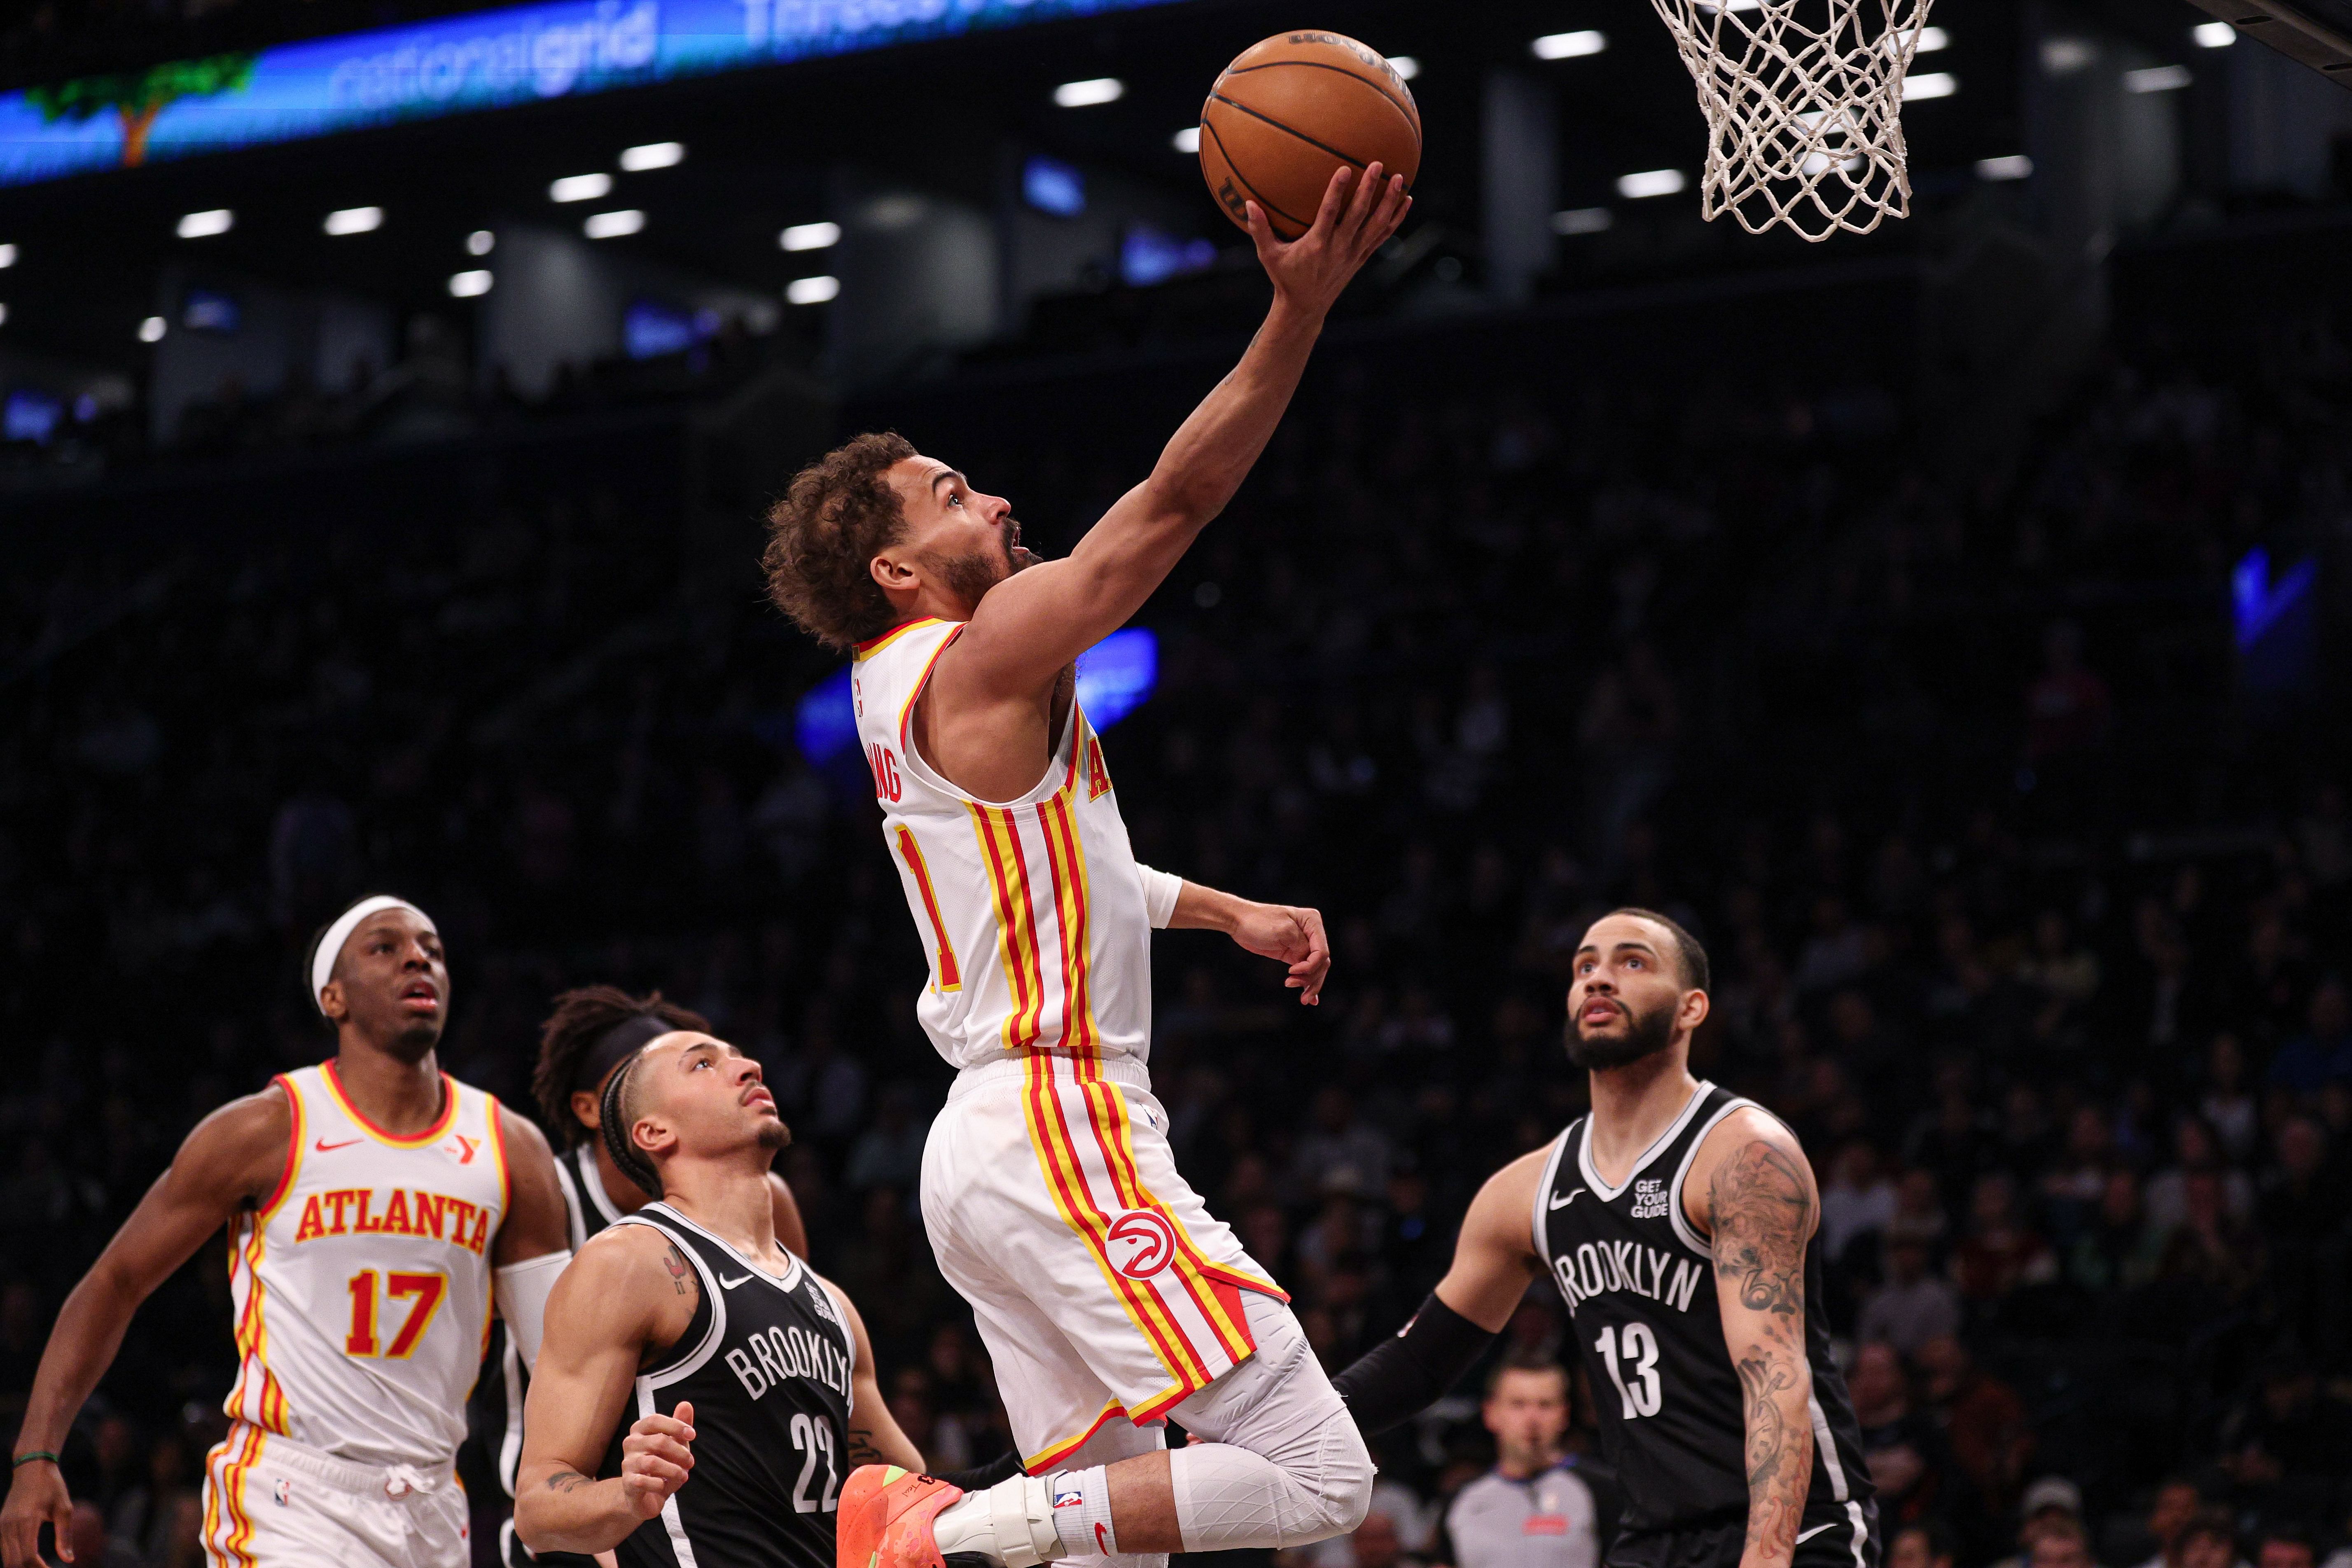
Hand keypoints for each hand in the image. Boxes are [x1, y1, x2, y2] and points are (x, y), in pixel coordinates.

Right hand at [1, 1460, 71, 1566]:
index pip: (28, 1557)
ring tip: (40, 1567)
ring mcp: (2, 1526)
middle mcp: (10, 1525)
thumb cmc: (52, 1486)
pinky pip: (4, 1550)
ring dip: (22, 1566)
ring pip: (7, 1559)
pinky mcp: (1, 1525)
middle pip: (14, 1562)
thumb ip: (65, 1536)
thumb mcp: (64, 1509)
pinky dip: (15, 1559)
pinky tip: (30, 1561)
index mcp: (26, 1521)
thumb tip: (69, 1560)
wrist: (32, 1467)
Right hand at [619, 1401, 694, 1518]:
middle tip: (690, 1462)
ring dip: (673, 1470)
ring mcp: (627, 1464)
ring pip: (651, 1462)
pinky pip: (643, 1481)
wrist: (645, 1497)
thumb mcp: (674, 1445)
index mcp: (640, 1430)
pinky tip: (664, 1486)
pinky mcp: (627, 1483)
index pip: (655, 1420)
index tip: (692, 1435)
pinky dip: (659, 1484)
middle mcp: (630, 1444)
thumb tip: (686, 1404)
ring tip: (683, 1475)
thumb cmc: (662, 1465)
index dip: (676, 1426)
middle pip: (658, 1441)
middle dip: (680, 1452)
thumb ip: (679, 1425)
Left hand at [1228, 902, 1329, 1005]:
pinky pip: (1306, 971)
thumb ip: (1300, 944)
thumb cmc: (1259, 921)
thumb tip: (1310, 960)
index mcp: (1312, 921)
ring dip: (1310, 984)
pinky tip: (1311, 998)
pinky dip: (1308, 983)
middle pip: (1321, 962)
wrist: (1240, 922)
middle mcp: (1311, 932)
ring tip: (1302, 999)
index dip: (1310, 966)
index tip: (1291, 971)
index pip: (1321, 951)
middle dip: (1311, 979)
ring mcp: (1303, 944)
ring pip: (1315, 969)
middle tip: (1297, 991)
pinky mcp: (1293, 954)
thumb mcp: (1283, 930)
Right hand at [1245, 162, 1410, 317]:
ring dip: (1389, 201)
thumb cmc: (1285, 278)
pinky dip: (1396, 219)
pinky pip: (1383, 236)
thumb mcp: (1268, 256)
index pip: (1329, 213)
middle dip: (1369, 190)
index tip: (1345, 169)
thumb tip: (1247, 203)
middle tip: (1378, 164)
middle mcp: (1339, 248)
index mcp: (1317, 245)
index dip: (1337, 191)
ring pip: (1377, 224)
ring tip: (1400, 178)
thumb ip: (1259, 230)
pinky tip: (1406, 200)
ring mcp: (1354, 253)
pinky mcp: (1362, 258)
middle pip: (1359, 215)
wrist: (1306, 308)